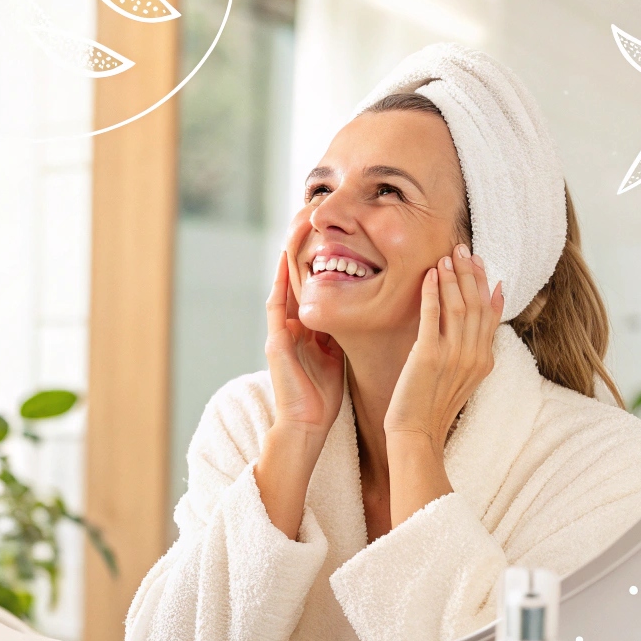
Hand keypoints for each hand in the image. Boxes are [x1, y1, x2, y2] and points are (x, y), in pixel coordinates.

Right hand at [255, 248, 344, 539]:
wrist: (306, 426)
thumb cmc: (322, 397)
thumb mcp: (337, 356)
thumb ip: (341, 332)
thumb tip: (365, 310)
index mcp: (307, 327)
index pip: (312, 284)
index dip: (320, 258)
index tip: (332, 232)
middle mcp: (290, 325)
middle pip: (296, 276)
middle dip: (302, 247)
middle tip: (311, 215)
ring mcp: (280, 332)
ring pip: (283, 284)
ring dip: (289, 256)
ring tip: (297, 227)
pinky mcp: (276, 343)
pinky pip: (277, 306)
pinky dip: (281, 284)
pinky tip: (287, 263)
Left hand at [384, 243, 503, 526]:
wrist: (417, 432)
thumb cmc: (433, 405)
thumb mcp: (463, 374)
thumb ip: (474, 343)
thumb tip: (485, 311)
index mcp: (484, 358)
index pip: (490, 312)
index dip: (485, 283)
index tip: (479, 260)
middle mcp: (474, 355)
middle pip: (477, 303)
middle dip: (470, 272)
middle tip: (462, 248)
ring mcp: (453, 355)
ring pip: (458, 306)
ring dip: (452, 278)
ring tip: (446, 257)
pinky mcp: (428, 356)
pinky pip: (432, 316)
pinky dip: (431, 293)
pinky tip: (429, 276)